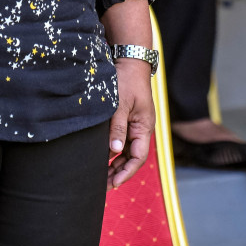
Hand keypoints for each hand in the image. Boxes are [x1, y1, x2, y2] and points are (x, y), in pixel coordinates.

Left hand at [107, 59, 155, 188]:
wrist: (130, 60)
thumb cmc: (126, 80)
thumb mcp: (120, 104)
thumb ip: (117, 127)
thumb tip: (115, 150)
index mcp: (144, 127)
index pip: (138, 157)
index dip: (126, 172)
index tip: (113, 183)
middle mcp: (141, 129)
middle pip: (132, 158)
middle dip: (118, 172)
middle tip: (102, 186)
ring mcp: (135, 124)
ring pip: (126, 151)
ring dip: (115, 163)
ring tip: (100, 176)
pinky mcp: (128, 119)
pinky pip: (122, 140)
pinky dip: (113, 150)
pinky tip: (101, 157)